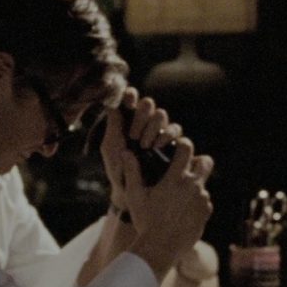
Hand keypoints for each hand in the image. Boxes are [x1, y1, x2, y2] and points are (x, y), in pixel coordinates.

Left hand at [102, 87, 182, 209]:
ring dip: (152, 126)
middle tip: (133, 135)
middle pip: (148, 104)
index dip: (130, 95)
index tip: (128, 100)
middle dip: (141, 116)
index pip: (131, 99)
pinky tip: (157, 146)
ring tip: (144, 145)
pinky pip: (175, 129)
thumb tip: (112, 103)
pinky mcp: (172, 143)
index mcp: (127, 120)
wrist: (131, 191)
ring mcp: (158, 132)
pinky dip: (167, 134)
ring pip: (161, 115)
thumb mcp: (110, 147)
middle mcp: (144, 123)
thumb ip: (113, 126)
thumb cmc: (117, 169)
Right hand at [122, 136, 214, 275]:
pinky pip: (204, 201)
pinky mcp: (206, 213)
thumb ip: (132, 171)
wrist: (161, 248)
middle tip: (185, 169)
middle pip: (206, 161)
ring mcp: (202, 200)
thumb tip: (126, 152)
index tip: (177, 149)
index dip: (183, 144)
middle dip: (197, 161)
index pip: (187, 148)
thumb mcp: (135, 196)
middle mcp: (193, 186)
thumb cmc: (145, 221)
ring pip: (203, 183)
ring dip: (194, 186)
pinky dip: (196, 203)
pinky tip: (182, 212)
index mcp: (175, 178)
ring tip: (178, 197)